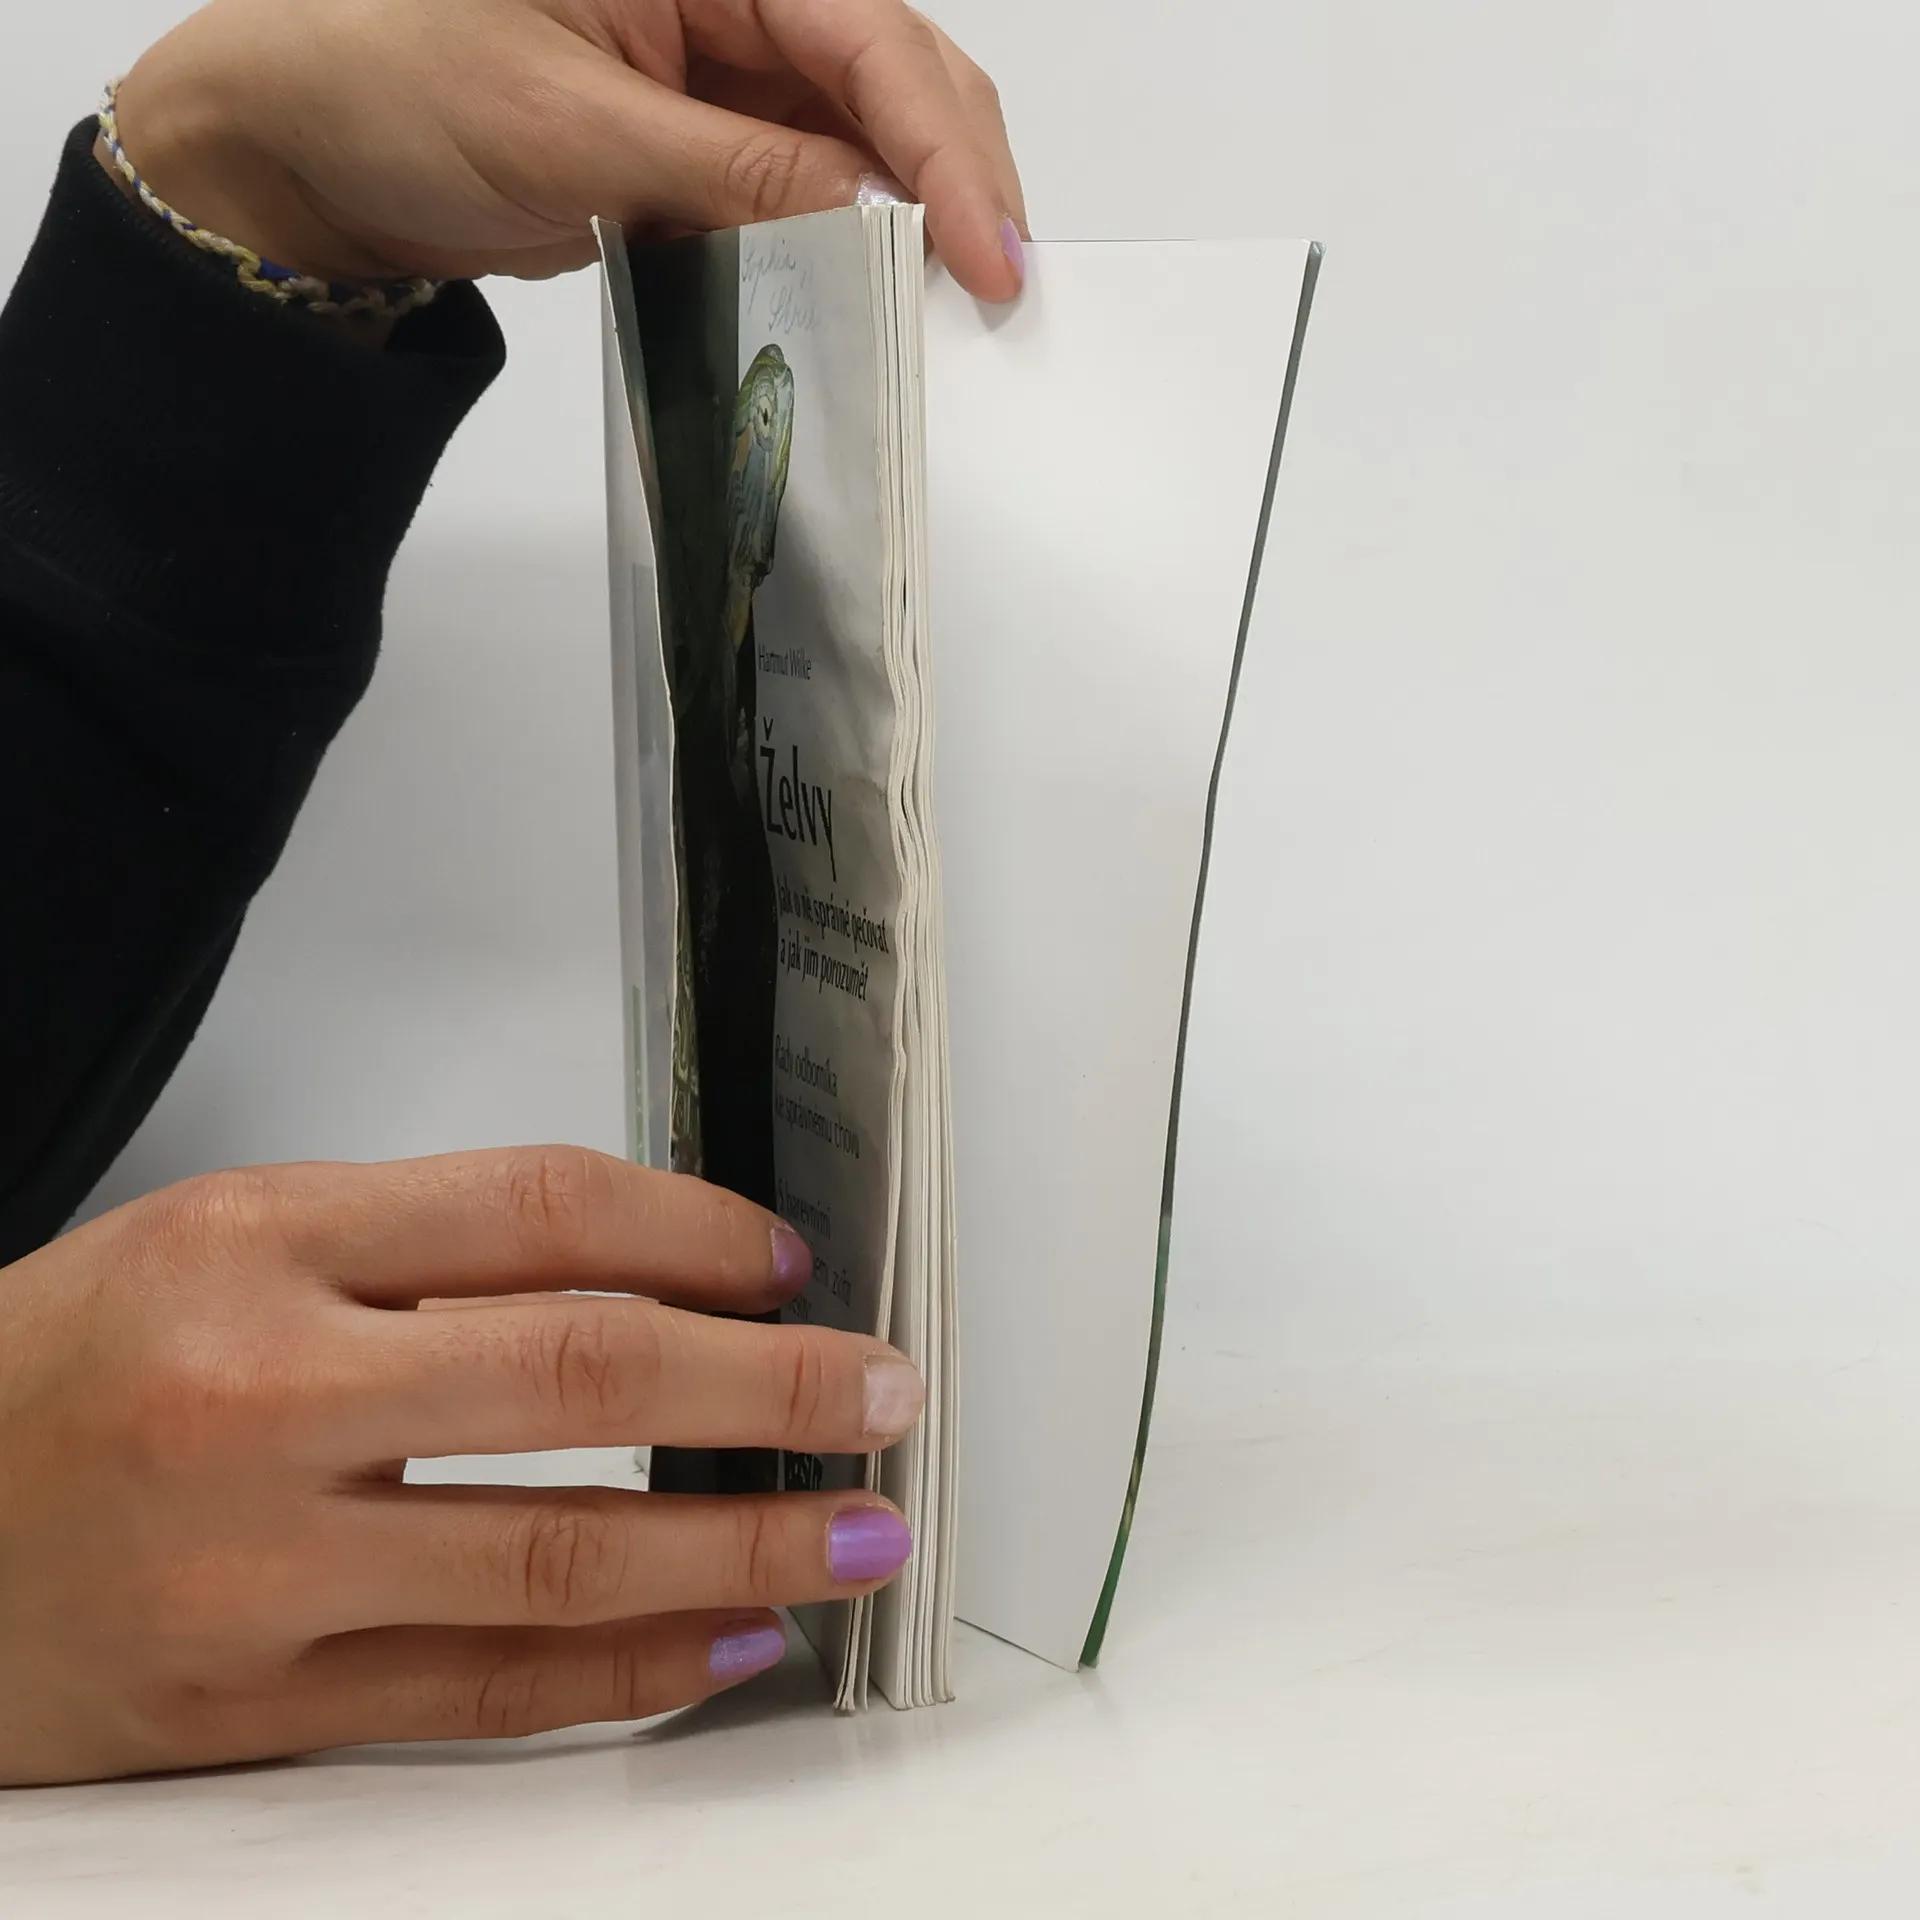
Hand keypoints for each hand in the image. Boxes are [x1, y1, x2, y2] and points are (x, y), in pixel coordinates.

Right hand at [0, 1146, 923, 1785]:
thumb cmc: (73, 1364)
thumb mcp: (231, 1238)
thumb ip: (429, 1248)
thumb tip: (653, 1275)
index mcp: (260, 1244)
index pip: (542, 1209)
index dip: (700, 1233)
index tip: (789, 1262)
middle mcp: (260, 1397)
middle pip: (583, 1376)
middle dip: (773, 1387)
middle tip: (884, 1394)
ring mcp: (256, 1571)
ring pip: (557, 1560)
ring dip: (741, 1546)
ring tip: (855, 1532)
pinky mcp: (250, 1711)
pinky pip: (484, 1695)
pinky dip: (631, 1672)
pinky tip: (732, 1638)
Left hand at [108, 0, 1026, 299]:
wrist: (312, 151)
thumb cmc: (393, 85)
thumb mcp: (568, 130)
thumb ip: (731, 169)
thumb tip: (868, 214)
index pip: (865, 38)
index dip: (941, 148)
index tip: (988, 250)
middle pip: (891, 74)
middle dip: (955, 174)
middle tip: (999, 286)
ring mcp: (720, 68)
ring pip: (861, 135)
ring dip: (910, 216)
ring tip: (954, 301)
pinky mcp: (704, 136)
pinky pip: (804, 183)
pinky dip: (844, 242)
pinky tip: (872, 292)